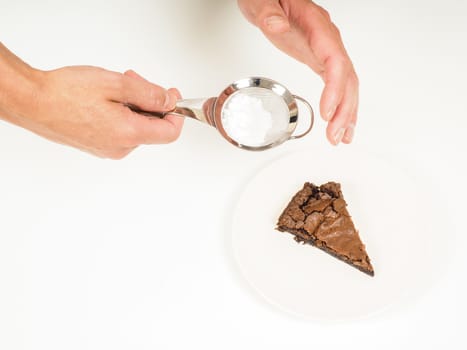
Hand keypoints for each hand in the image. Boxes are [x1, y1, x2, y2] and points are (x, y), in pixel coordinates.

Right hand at [0, 44, 182, 158]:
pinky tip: (105, 99)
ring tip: (115, 86)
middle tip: (134, 80)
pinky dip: (121, 113)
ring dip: (134, 105)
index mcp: (129, 134)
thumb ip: (149, 94)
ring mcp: (107, 149)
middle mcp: (121, 148)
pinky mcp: (97, 146)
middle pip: (152, 127)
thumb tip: (169, 101)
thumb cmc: (66, 93)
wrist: (32, 102)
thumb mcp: (117, 84)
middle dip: (150, 101)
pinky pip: (121, 130)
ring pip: (136, 126)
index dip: (177, 113)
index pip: (170, 133)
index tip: (172, 95)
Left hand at [237, 0, 358, 144]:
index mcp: (317, 26)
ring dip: (347, 112)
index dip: (335, 88)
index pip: (335, 60)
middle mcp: (327, 39)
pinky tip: (339, 123)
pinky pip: (337, 83)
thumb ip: (268, 13)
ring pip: (347, 83)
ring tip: (341, 139)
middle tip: (336, 136)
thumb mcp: (261, 1)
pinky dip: (341, 105)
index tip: (328, 112)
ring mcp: (326, 50)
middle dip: (345, 109)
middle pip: (347, 77)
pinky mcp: (320, 58)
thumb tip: (276, 25)